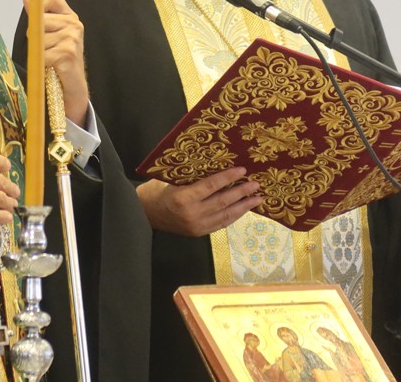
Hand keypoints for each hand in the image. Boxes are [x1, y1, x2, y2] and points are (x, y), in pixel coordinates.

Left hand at [24, 0, 88, 125]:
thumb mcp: (50, 34)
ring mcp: (72, 38)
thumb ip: (38, 15)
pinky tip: (52, 67)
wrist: (73, 87)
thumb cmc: (59, 59)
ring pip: (39, 39)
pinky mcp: (68, 53)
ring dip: (39, 52)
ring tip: (50, 59)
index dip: (39, 5)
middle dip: (35, 35)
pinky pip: (42, 54)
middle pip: (40, 20)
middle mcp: (74, 24)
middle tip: (45, 48)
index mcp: (70, 17)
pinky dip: (42, 63)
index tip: (35, 15)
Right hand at [136, 167, 261, 235]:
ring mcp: (196, 226)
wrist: (143, 214)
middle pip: (222, 201)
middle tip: (256, 185)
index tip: (242, 171)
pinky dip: (233, 216)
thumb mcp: (170, 179)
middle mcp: (192, 214)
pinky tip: (242, 209)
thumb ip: (191, 177)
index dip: (228, 178)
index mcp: (183, 198)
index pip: (211, 186)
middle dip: (241, 193)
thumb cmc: (155, 192)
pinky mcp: (198, 233)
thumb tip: (215, 167)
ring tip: (257, 198)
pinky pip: (221, 223)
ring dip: (243, 206)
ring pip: (225, 215)